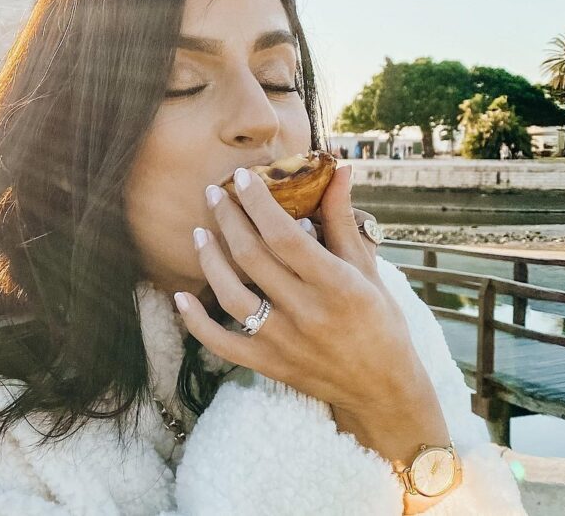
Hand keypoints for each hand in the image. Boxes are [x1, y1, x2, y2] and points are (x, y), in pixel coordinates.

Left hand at [177, 164, 449, 463]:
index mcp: (338, 285)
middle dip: (228, 219)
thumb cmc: (381, 323)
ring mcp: (285, 342)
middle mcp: (308, 313)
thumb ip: (343, 221)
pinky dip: (197, 322)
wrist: (384, 392)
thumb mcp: (368, 271)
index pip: (286, 236)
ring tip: (199, 233)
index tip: (242, 178)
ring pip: (231, 296)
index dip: (258, 203)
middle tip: (213, 193)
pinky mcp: (269, 364)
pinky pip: (222, 344)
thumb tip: (338, 171)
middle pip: (252, 258)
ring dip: (209, 261)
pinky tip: (180, 298)